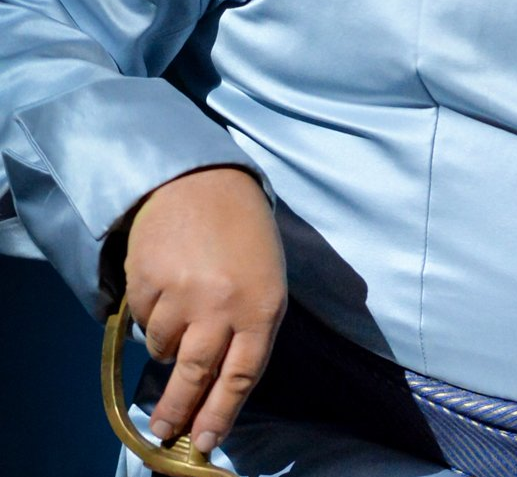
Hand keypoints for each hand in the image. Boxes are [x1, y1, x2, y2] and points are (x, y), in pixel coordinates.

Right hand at [123, 165, 286, 455]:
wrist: (203, 181)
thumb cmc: (243, 231)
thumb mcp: (266, 277)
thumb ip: (249, 326)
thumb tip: (222, 382)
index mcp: (263, 305)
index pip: (242, 376)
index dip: (222, 414)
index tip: (205, 441)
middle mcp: (224, 306)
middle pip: (197, 377)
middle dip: (179, 411)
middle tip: (164, 432)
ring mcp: (183, 296)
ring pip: (165, 350)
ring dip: (169, 344)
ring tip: (181, 311)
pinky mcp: (148, 285)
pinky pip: (144, 323)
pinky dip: (152, 315)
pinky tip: (166, 285)